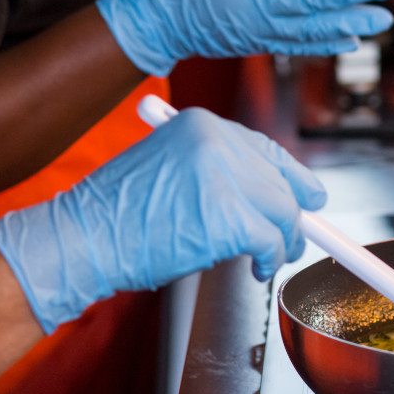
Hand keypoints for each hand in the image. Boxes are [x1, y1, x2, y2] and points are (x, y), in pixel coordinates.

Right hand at [0, 108, 325, 332]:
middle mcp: (216, 140)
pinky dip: (270, 260)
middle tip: (295, 240)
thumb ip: (216, 172)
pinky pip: (271, 240)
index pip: (264, 148)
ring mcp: (224, 176)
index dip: (291, 177)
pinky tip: (257, 270)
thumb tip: (266, 195)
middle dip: (293, 216)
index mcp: (201, 123)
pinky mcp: (228, 216)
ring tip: (271, 259)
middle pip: (280, 180)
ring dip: (284, 241)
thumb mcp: (169, 169)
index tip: (309, 197)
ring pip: (284, 211)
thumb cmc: (118, 214)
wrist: (84, 238)